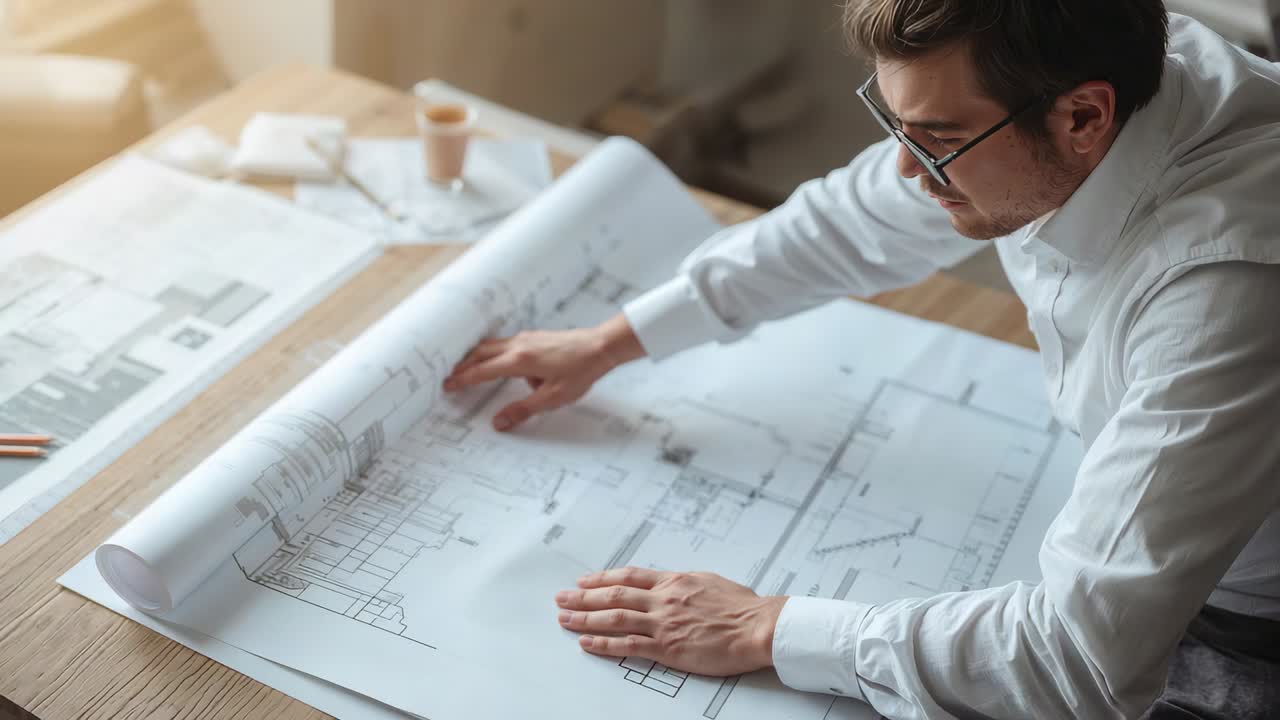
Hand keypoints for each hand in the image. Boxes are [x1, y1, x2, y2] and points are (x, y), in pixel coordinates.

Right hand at [442, 314, 644, 431]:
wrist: (600, 347)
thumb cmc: (580, 371)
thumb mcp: (552, 398)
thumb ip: (522, 410)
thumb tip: (498, 423)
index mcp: (518, 361)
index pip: (481, 371)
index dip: (462, 380)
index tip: (447, 385)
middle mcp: (518, 346)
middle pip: (480, 353)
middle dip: (463, 366)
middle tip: (450, 377)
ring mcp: (526, 338)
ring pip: (492, 346)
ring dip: (477, 357)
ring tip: (469, 369)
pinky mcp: (534, 336)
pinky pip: (506, 344)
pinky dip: (495, 353)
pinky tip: (503, 364)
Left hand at [554, 567, 786, 676]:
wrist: (757, 626)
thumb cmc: (742, 607)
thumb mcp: (710, 582)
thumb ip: (686, 584)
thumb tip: (675, 584)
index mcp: (674, 581)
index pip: (629, 576)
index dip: (603, 578)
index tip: (585, 580)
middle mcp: (663, 599)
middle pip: (614, 595)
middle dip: (584, 596)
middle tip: (562, 598)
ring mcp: (663, 623)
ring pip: (614, 618)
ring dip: (586, 618)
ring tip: (565, 619)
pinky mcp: (668, 648)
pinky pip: (628, 645)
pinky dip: (604, 644)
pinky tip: (587, 643)